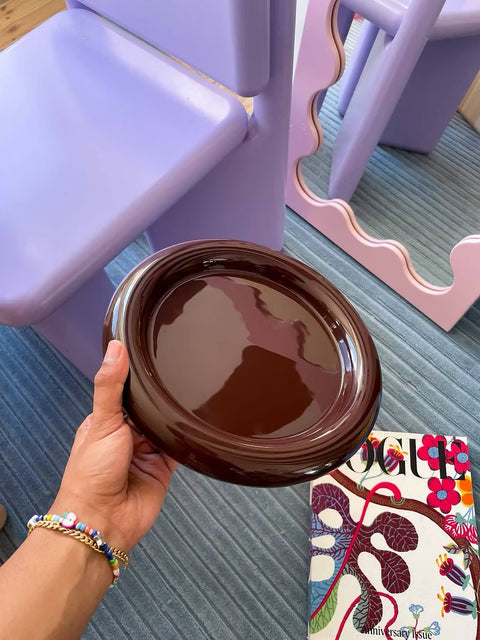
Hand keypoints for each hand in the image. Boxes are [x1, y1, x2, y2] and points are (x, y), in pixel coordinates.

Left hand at [51, 340, 176, 551]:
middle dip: (162, 396)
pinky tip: (199, 420)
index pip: (126, 391)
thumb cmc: (92, 472)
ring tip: (197, 387)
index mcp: (107, 421)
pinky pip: (180, 447)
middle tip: (185, 366)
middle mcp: (128, 435)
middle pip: (150, 408)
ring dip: (175, 416)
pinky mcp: (165, 467)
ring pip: (166, 425)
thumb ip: (110, 386)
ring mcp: (147, 451)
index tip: (156, 350)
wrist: (103, 521)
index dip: (140, 375)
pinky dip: (188, 437)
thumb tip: (116, 346)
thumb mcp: (101, 422)